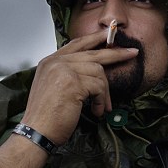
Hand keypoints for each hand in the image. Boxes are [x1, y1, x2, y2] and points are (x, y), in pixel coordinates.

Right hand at [19, 31, 138, 144]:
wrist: (36, 133)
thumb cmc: (46, 116)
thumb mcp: (53, 87)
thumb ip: (68, 74)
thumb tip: (95, 71)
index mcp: (50, 61)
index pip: (77, 44)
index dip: (95, 38)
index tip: (109, 34)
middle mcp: (55, 62)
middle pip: (92, 53)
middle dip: (116, 54)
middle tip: (132, 53)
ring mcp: (63, 70)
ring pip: (98, 72)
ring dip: (104, 92)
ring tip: (102, 106)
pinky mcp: (73, 82)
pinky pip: (98, 86)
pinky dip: (101, 100)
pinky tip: (97, 111)